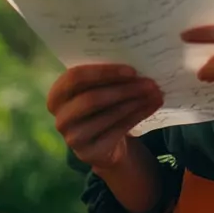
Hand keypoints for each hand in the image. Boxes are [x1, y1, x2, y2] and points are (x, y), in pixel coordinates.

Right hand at [46, 64, 163, 170]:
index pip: (75, 77)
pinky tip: (153, 105)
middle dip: (125, 89)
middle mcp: (60, 117)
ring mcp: (73, 138)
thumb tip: (138, 59)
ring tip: (156, 92)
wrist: (103, 142)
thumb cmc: (100, 104)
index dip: (104, 72)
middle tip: (151, 82)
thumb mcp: (97, 88)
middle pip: (93, 98)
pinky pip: (118, 130)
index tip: (132, 70)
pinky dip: (139, 115)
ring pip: (109, 114)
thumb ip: (105, 75)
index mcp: (57, 94)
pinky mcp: (89, 153)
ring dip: (136, 101)